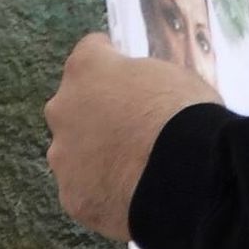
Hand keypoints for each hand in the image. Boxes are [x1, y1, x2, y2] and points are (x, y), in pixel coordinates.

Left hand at [45, 33, 220, 242]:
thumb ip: (140, 82)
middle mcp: (62, 108)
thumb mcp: (171, 76)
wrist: (186, 175)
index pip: (91, 51)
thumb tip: (138, 94)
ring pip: (74, 151)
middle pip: (73, 105)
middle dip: (96, 112)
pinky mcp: (72, 197)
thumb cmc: (184, 113)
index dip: (112, 60)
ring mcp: (63, 157)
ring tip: (134, 166)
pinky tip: (132, 192)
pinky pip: (86, 188)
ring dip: (95, 153)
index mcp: (87, 69)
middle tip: (132, 126)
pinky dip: (104, 189)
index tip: (128, 72)